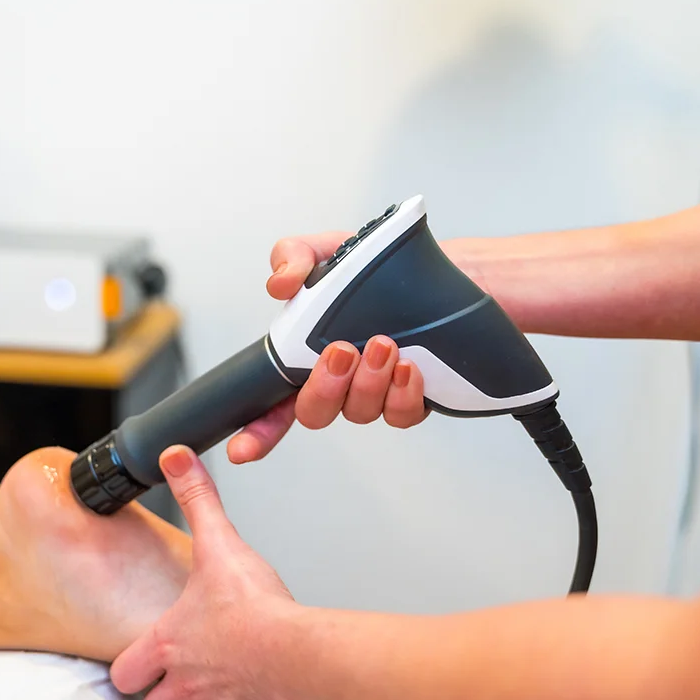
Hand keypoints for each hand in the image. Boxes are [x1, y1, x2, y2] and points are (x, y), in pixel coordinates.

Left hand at [110, 446, 344, 699]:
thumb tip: (176, 457)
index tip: (146, 661)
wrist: (295, 649)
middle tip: (181, 682)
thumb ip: (198, 498)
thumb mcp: (219, 542)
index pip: (125, 674)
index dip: (133, 669)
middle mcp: (187, 684)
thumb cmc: (255, 605)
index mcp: (169, 643)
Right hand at [226, 232, 428, 464]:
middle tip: (342, 352)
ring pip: (358, 413)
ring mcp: (376, 393)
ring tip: (384, 346)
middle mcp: (341, 381)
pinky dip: (401, 393)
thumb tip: (278, 284)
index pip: (273, 400)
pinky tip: (409, 367)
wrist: (458, 272)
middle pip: (313, 412)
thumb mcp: (334, 250)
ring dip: (367, 383)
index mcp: (309, 353)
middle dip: (323, 388)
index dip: (256, 430)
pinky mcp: (414, 398)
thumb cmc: (389, 270)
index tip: (241, 449)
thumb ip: (296, 257)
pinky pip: (400, 415)